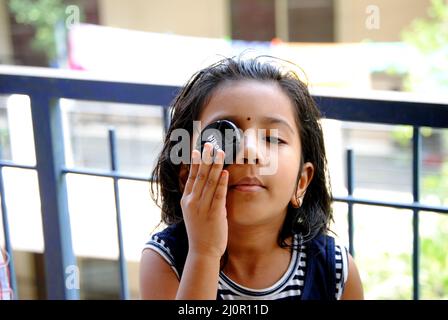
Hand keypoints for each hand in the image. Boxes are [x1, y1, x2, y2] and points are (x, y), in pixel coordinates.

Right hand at [180, 143, 228, 258]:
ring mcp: (202, 207)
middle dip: (206, 158)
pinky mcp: (214, 213)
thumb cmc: (200, 232)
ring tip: (220, 153)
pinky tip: (225, 172)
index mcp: (186, 200)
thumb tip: (202, 183)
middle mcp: (192, 201)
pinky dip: (222, 182)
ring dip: (215, 166)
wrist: (202, 251)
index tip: (197, 149)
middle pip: (200, 175)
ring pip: (209, 182)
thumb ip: (197, 197)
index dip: (194, 162)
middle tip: (210, 145)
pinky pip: (218, 194)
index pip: (190, 177)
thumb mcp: (192, 212)